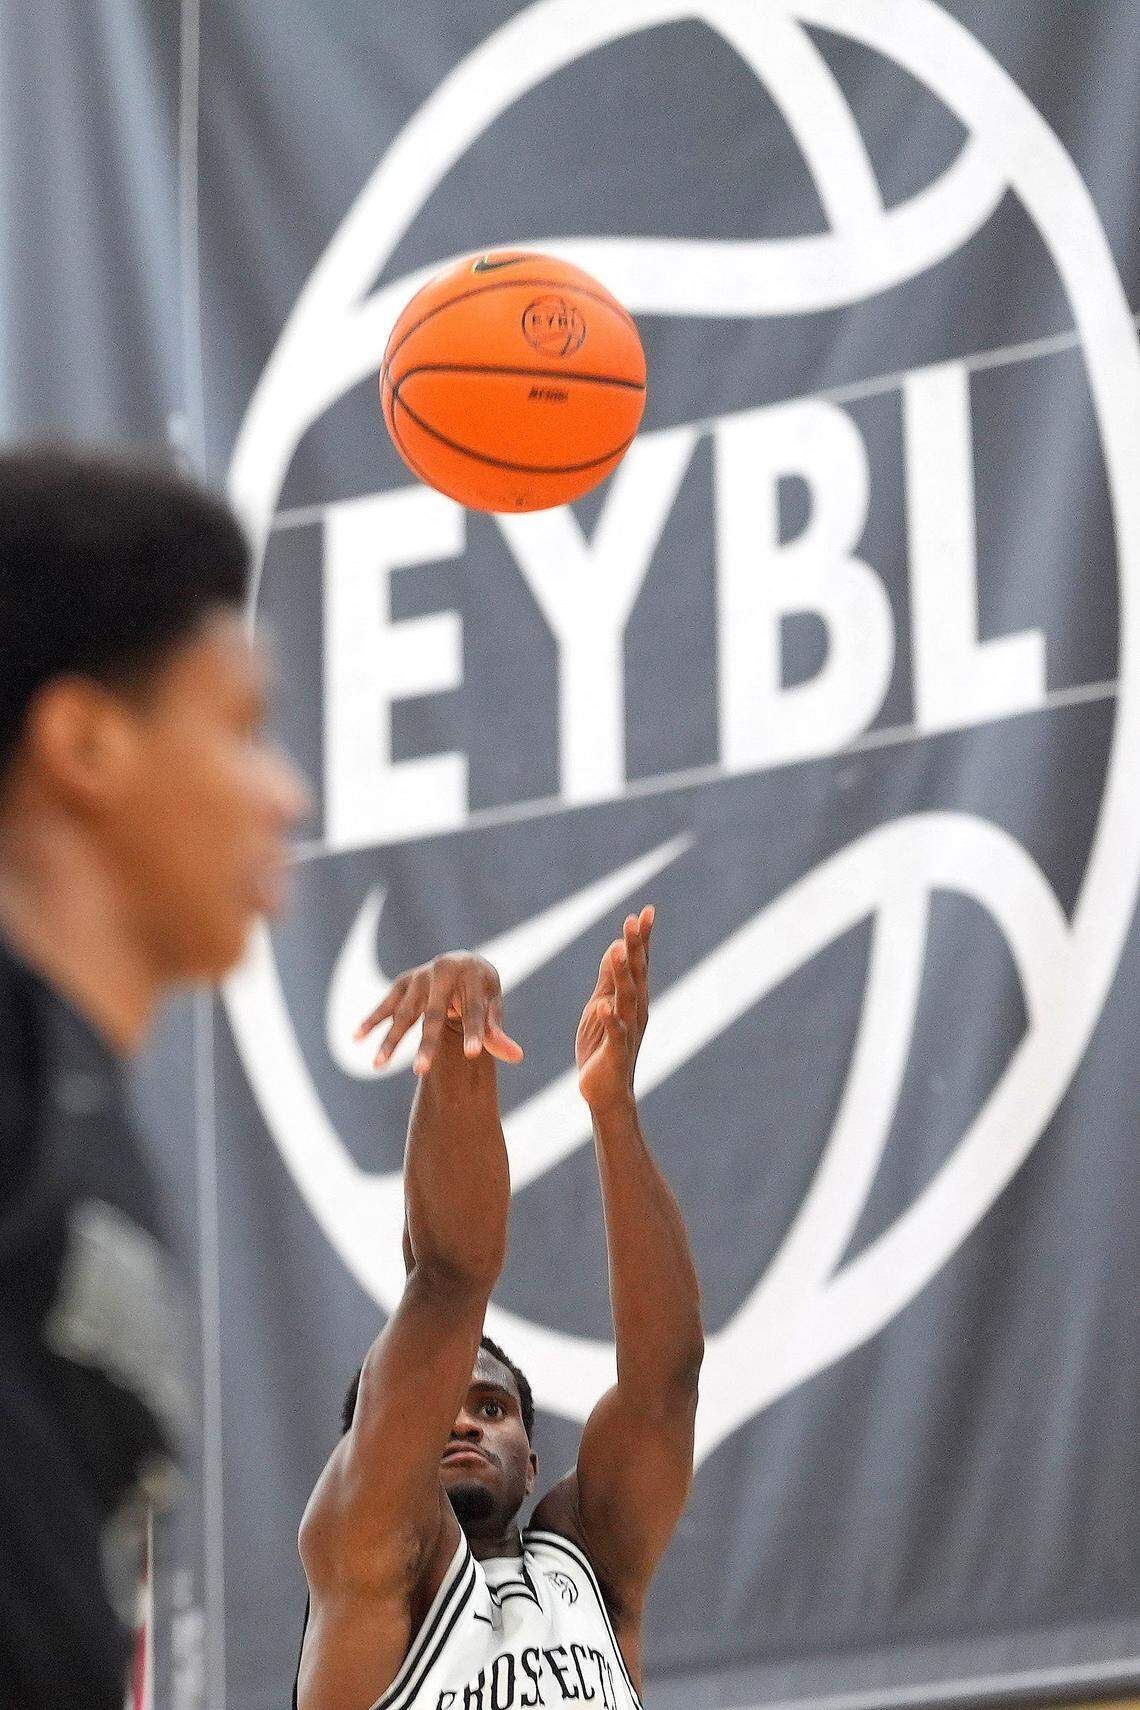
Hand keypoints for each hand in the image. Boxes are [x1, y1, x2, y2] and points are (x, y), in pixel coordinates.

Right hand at [354, 953, 523, 1075]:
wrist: (463, 961)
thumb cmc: (482, 990)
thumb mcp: (494, 1004)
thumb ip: (497, 1031)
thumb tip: (517, 1057)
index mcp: (472, 974)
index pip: (475, 1008)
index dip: (475, 1032)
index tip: (472, 1055)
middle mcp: (442, 971)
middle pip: (435, 1015)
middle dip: (427, 1045)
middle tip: (421, 1073)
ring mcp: (419, 976)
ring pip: (404, 1013)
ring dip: (391, 1040)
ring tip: (377, 1066)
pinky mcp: (403, 982)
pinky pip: (385, 1004)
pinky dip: (371, 1020)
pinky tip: (356, 1038)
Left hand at [575, 905, 653, 1111]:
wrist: (607, 1093)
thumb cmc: (604, 1048)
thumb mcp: (602, 1005)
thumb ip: (609, 979)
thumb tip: (616, 945)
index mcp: (634, 999)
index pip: (640, 963)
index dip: (642, 938)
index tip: (646, 911)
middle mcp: (636, 1012)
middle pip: (636, 974)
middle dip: (635, 947)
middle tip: (635, 919)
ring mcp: (628, 1032)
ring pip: (626, 998)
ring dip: (622, 974)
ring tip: (617, 949)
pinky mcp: (616, 1053)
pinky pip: (614, 1033)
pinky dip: (608, 1019)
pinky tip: (602, 1006)